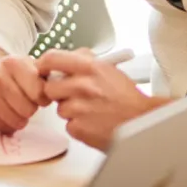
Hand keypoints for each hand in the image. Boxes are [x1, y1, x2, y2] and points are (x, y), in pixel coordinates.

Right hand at [0, 45, 49, 132]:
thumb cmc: (11, 72)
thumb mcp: (28, 65)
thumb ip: (45, 77)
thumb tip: (62, 91)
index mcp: (13, 63)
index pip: (39, 93)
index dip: (43, 98)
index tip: (39, 96)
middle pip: (28, 110)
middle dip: (31, 109)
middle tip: (26, 103)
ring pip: (16, 121)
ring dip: (20, 119)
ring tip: (16, 108)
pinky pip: (2, 127)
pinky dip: (6, 123)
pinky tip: (4, 112)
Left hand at [39, 48, 165, 149]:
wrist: (145, 123)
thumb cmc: (128, 98)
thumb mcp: (108, 69)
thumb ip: (84, 61)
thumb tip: (65, 57)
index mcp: (89, 67)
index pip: (51, 58)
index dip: (43, 65)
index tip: (42, 70)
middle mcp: (82, 86)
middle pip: (50, 88)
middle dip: (59, 93)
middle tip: (74, 96)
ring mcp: (79, 108)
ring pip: (60, 109)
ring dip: (71, 111)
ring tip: (91, 112)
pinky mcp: (80, 129)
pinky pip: (69, 126)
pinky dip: (79, 127)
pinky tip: (94, 124)